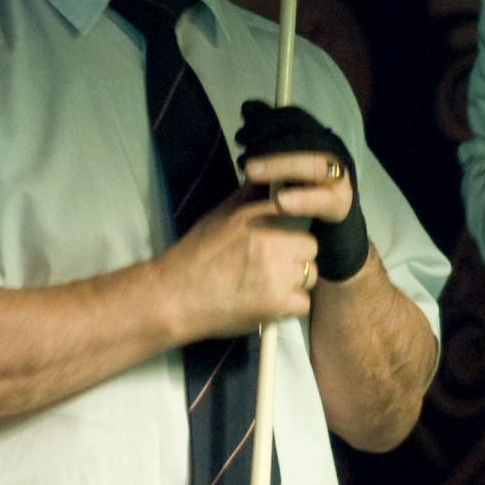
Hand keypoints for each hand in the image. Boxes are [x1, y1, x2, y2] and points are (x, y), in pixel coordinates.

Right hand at [159, 188, 318, 341]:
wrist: (174, 297)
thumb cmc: (194, 256)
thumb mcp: (219, 216)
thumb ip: (247, 197)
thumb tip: (264, 179)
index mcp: (258, 217)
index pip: (300, 212)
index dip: (293, 227)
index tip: (286, 237)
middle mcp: (271, 242)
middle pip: (310, 246)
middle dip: (297, 255)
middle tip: (275, 265)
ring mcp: (277, 274)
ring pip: (309, 274)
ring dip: (295, 280)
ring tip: (270, 284)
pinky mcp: (277, 303)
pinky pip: (303, 302)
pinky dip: (289, 305)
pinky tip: (270, 302)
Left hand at [237, 101, 366, 281]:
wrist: (332, 237)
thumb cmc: (303, 196)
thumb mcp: (283, 165)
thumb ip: (269, 139)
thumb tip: (248, 108)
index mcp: (318, 138)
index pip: (294, 119)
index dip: (266, 121)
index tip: (241, 132)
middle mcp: (332, 152)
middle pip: (302, 137)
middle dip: (268, 142)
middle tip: (242, 154)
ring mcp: (340, 177)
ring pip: (312, 164)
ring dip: (280, 164)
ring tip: (250, 172)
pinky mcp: (342, 204)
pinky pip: (323, 199)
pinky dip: (302, 199)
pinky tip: (279, 201)